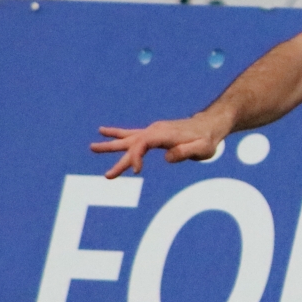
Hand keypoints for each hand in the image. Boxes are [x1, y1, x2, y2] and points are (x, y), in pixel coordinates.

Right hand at [92, 117, 224, 177]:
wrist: (210, 125)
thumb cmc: (208, 139)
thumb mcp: (202, 149)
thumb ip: (186, 151)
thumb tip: (166, 157)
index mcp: (164, 134)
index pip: (142, 145)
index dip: (135, 158)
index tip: (136, 172)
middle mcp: (155, 130)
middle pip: (132, 144)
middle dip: (119, 160)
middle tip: (107, 176)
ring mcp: (153, 131)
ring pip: (128, 139)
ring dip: (110, 144)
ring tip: (91, 147)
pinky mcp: (153, 133)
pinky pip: (132, 134)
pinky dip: (118, 134)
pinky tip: (103, 132)